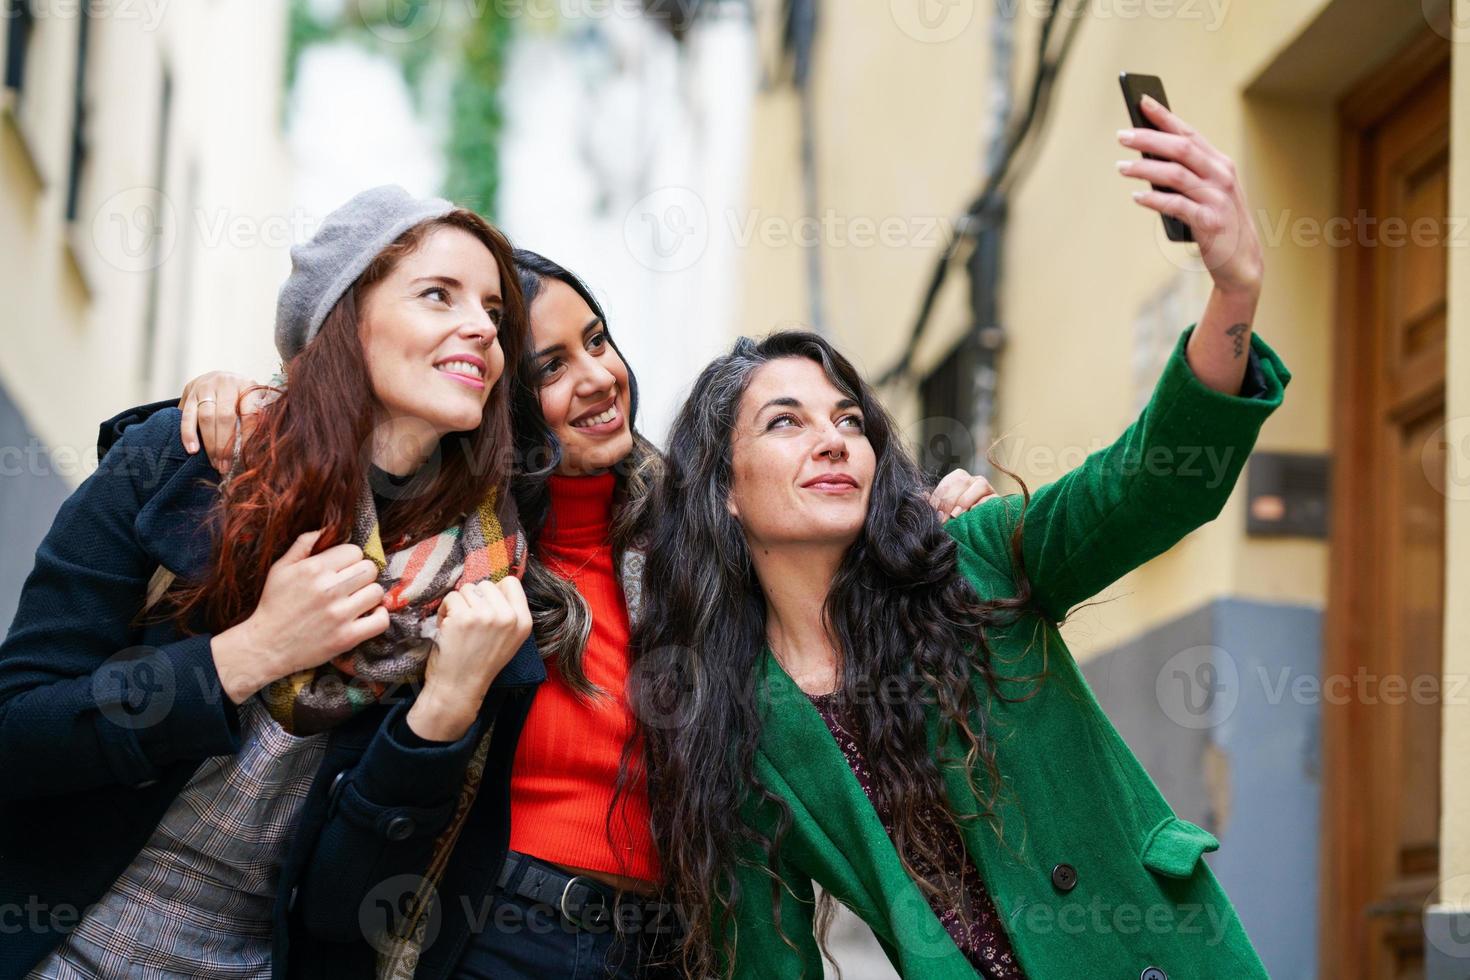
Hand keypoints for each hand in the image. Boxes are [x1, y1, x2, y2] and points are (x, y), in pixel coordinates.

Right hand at [181, 371, 265, 473]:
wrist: (219, 376)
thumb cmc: (241, 394)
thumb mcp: (254, 400)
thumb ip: (257, 418)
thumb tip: (258, 447)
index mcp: (247, 385)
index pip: (249, 413)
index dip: (247, 437)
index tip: (245, 455)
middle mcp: (225, 383)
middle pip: (225, 417)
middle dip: (225, 445)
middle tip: (225, 465)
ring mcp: (205, 386)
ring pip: (205, 417)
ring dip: (209, 443)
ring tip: (214, 462)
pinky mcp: (189, 392)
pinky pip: (187, 416)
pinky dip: (188, 434)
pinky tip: (192, 449)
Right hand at [211, 530, 387, 702]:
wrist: (266, 646)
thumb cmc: (274, 605)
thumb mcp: (281, 568)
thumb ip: (303, 544)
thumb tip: (327, 528)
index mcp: (313, 569)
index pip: (354, 551)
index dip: (350, 558)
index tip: (343, 569)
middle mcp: (328, 589)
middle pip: (370, 568)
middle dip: (362, 574)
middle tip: (351, 585)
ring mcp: (339, 614)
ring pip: (377, 592)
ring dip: (369, 595)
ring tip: (356, 600)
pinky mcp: (347, 637)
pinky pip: (381, 620)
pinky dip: (379, 617)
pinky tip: (367, 615)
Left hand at [406, 577, 532, 740]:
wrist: (459, 689)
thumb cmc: (479, 664)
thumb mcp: (509, 640)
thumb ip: (508, 613)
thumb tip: (495, 585)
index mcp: (524, 622)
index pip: (511, 583)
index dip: (493, 592)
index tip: (484, 608)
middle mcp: (508, 617)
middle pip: (486, 584)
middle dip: (474, 599)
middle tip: (469, 622)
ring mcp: (486, 616)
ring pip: (467, 589)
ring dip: (458, 605)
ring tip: (459, 627)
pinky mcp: (463, 617)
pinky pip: (451, 597)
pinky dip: (445, 611)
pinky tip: (448, 629)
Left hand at [928, 468, 997, 520]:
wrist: (983, 529)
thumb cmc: (959, 519)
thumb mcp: (945, 510)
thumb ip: (934, 503)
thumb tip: (921, 496)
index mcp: (959, 478)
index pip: (948, 482)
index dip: (939, 497)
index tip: (935, 513)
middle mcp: (974, 480)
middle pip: (962, 481)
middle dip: (950, 500)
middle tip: (943, 518)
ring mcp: (988, 489)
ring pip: (979, 485)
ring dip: (965, 500)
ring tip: (956, 516)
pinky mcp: (998, 500)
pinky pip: (992, 498)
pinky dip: (982, 505)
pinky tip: (973, 514)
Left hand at [1117, 95, 1263, 298]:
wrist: (1242, 262)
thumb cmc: (1216, 224)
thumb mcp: (1203, 194)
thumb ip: (1182, 176)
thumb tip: (1145, 160)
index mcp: (1220, 164)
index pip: (1189, 133)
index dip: (1165, 116)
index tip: (1142, 102)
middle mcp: (1221, 175)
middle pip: (1181, 149)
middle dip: (1149, 139)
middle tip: (1121, 136)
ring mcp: (1217, 198)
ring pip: (1176, 174)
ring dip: (1145, 168)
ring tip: (1121, 167)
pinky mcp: (1210, 222)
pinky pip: (1177, 206)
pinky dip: (1155, 200)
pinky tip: (1137, 197)